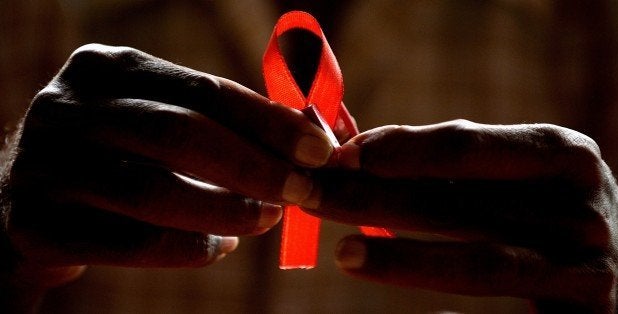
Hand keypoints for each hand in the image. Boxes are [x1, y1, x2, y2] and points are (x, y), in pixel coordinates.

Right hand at [0, 44, 335, 291]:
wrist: (26, 204)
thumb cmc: (117, 159)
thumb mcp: (156, 123)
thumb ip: (219, 126)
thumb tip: (307, 143)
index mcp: (108, 69)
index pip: (203, 89)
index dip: (269, 121)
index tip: (319, 150)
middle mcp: (68, 106)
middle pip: (179, 133)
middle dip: (254, 166)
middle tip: (302, 192)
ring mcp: (43, 164)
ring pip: (152, 191)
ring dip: (225, 210)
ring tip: (266, 220)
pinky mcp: (33, 223)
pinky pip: (127, 241)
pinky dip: (185, 247)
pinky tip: (219, 246)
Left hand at [300, 120, 617, 312]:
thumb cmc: (551, 206)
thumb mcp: (516, 173)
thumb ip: (450, 163)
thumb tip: (361, 147)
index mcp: (560, 154)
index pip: (466, 147)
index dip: (401, 150)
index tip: (343, 154)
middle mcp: (580, 206)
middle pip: (459, 204)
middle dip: (377, 198)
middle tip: (313, 196)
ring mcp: (588, 265)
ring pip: (484, 263)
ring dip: (406, 259)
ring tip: (343, 254)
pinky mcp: (588, 313)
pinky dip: (452, 313)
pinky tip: (412, 311)